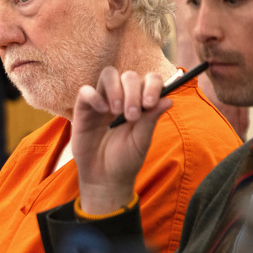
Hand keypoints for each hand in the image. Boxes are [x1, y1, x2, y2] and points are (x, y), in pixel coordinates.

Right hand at [71, 67, 172, 214]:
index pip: (149, 80)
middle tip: (131, 116)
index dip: (152, 85)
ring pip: (108, 75)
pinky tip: (101, 111)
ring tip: (116, 111)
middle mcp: (122, 97)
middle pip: (128, 76)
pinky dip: (95, 96)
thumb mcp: (142, 141)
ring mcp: (102, 100)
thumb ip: (151, 119)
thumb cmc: (126, 159)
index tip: (150, 103)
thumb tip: (169, 99)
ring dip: (115, 89)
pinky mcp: (84, 108)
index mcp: (140, 102)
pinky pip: (86, 91)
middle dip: (133, 92)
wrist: (105, 178)